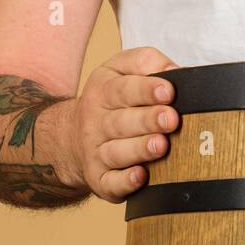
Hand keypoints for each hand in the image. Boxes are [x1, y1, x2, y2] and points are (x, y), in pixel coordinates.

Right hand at [67, 45, 180, 202]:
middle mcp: (96, 121)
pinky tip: (141, 175)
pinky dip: (125, 181)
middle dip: (148, 120)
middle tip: (171, 119)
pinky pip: (111, 183)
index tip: (169, 91)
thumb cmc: (111, 100)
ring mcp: (96, 152)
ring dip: (140, 149)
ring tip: (161, 145)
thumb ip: (146, 61)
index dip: (147, 89)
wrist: (71, 136)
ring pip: (117, 152)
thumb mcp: (120, 69)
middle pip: (122, 122)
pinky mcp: (100, 179)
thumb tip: (173, 70)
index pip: (123, 88)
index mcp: (103, 90)